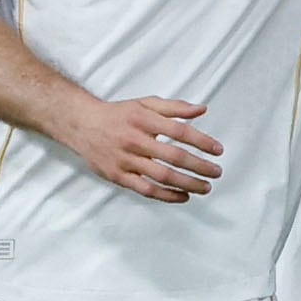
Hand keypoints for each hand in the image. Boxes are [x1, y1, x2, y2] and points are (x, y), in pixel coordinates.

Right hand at [62, 94, 222, 200]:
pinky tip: (183, 196)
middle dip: (199, 166)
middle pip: (173, 156)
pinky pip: (146, 189)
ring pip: (161, 176)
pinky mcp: (118, 176)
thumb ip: (174, 107)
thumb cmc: (118, 115)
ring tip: (205, 187)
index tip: (218, 150)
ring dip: (187, 183)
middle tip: (217, 172)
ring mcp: (125, 160)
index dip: (202, 141)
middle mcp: (134, 140)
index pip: (179, 131)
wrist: (81, 124)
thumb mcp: (145, 103)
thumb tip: (202, 109)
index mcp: (143, 119)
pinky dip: (167, 195)